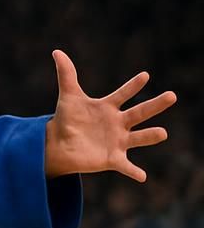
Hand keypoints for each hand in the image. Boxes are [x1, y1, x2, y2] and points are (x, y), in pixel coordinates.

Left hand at [44, 51, 175, 181]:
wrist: (60, 144)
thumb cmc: (67, 119)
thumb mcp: (68, 97)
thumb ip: (66, 75)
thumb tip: (57, 51)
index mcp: (108, 108)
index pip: (123, 94)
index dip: (132, 86)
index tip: (144, 75)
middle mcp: (118, 123)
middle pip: (139, 113)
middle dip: (155, 105)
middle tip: (172, 96)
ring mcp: (118, 141)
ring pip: (138, 138)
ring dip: (150, 136)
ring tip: (163, 133)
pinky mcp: (112, 159)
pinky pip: (126, 166)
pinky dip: (133, 171)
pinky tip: (142, 177)